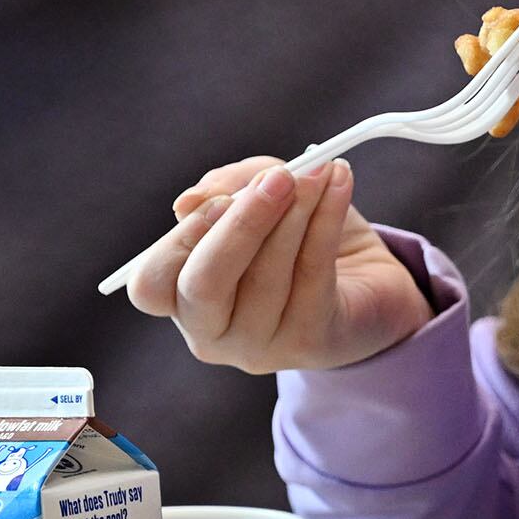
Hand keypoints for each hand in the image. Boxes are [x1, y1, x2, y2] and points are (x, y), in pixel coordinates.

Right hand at [121, 157, 433, 373]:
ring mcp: (258, 346)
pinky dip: (327, 219)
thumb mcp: (256, 200)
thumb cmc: (296, 238)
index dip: (179, 242)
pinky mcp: (308, 342)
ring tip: (318, 172)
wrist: (366, 280)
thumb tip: (189, 202)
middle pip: (203, 286)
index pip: (151, 285)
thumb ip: (224, 189)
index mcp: (181, 297)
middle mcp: (211, 331)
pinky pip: (313, 274)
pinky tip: (337, 184)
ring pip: (266, 277)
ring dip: (296, 212)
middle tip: (278, 179)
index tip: (221, 199)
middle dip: (242, 225)